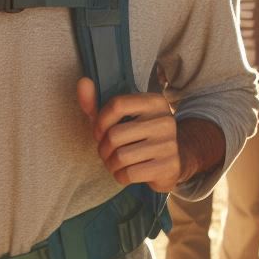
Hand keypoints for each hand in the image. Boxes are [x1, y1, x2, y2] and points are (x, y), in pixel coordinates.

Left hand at [77, 77, 180, 192]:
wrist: (176, 159)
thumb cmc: (140, 136)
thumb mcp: (121, 118)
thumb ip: (97, 103)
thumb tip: (82, 82)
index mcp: (154, 102)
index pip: (117, 104)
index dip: (100, 122)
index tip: (99, 132)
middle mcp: (165, 119)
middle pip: (115, 135)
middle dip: (103, 149)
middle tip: (107, 152)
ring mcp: (169, 144)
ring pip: (121, 157)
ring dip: (110, 164)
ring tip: (115, 163)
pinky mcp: (168, 166)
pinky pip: (130, 174)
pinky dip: (120, 176)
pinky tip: (125, 173)